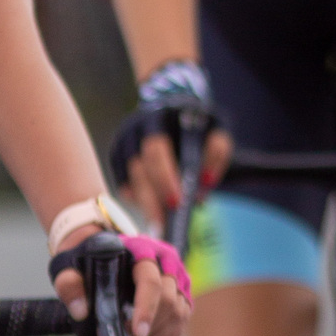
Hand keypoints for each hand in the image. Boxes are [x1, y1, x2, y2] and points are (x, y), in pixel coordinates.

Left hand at [50, 230, 191, 335]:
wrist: (102, 249)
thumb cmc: (87, 259)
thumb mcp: (69, 266)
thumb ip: (69, 284)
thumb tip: (80, 311)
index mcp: (142, 250)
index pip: (151, 281)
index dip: (146, 309)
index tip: (135, 334)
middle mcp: (166, 261)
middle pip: (169, 300)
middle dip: (150, 327)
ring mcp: (177, 276)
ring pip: (179, 312)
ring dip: (157, 335)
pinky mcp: (182, 291)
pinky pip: (181, 319)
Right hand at [116, 123, 233, 231]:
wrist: (176, 110)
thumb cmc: (199, 125)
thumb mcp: (216, 130)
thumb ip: (216, 153)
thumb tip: (205, 183)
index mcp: (158, 118)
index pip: (155, 149)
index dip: (164, 177)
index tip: (177, 202)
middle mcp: (134, 130)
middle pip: (138, 169)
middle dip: (151, 199)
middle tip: (164, 225)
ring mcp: (123, 145)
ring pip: (129, 180)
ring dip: (144, 203)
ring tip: (159, 225)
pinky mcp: (118, 158)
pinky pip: (123, 185)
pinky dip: (137, 200)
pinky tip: (151, 211)